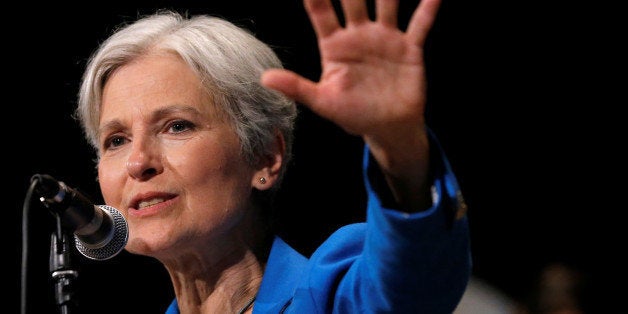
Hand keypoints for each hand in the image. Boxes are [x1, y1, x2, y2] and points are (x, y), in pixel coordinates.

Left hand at [262, 0, 441, 210]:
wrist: (388, 128)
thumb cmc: (353, 115)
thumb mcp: (323, 102)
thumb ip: (297, 88)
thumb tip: (264, 78)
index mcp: (335, 45)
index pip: (320, 10)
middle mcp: (359, 34)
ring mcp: (385, 38)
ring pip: (387, 2)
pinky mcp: (409, 48)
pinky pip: (420, 23)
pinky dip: (428, 7)